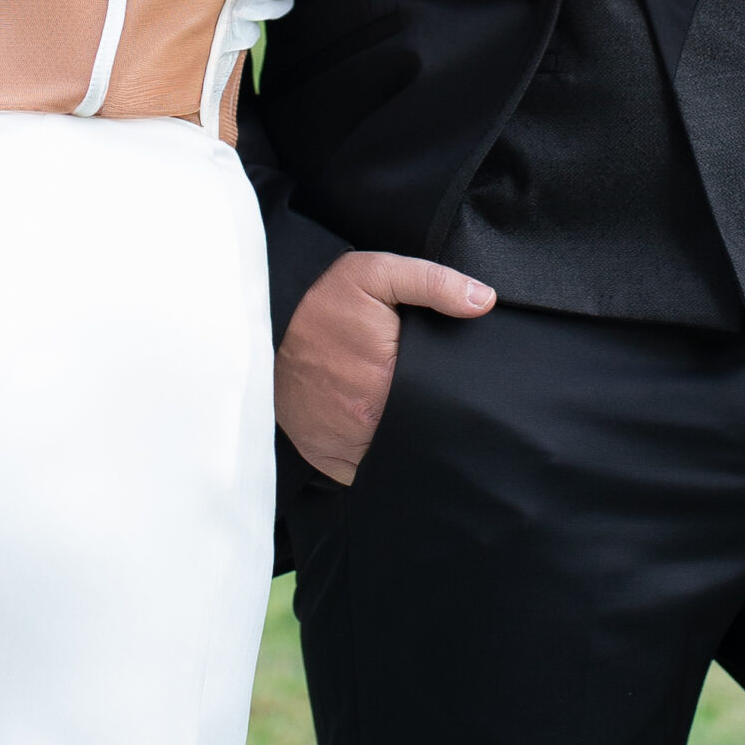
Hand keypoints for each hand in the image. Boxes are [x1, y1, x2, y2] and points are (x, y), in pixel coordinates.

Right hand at [275, 250, 495, 485]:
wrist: (261, 328)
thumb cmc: (322, 300)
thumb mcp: (377, 273)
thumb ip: (434, 283)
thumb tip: (483, 300)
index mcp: (387, 382)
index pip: (442, 403)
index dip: (452, 395)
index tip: (450, 384)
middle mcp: (367, 425)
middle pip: (421, 433)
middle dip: (430, 418)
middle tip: (430, 394)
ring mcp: (346, 448)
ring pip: (395, 455)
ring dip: (405, 440)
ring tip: (410, 413)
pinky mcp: (329, 460)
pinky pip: (367, 470)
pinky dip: (377, 456)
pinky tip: (382, 433)